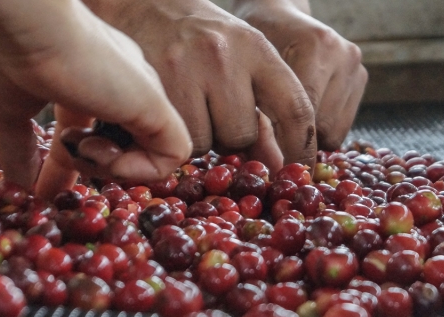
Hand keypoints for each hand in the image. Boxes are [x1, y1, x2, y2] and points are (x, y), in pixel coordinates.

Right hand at [0, 0, 191, 199]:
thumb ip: (18, 147)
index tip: (45, 189)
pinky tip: (98, 150)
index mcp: (90, 84)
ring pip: (152, 155)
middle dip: (98, 168)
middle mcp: (124, 88)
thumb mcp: (9, 110)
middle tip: (71, 157)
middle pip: (129, 146)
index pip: (97, 133)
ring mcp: (143, 96)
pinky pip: (174, 156)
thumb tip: (16, 184)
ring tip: (82, 146)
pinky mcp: (156, 106)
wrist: (23, 23)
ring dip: (112, 169)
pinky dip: (137, 170)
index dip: (78, 164)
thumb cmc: (10, 51)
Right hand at [92, 0, 316, 172]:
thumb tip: (279, 167)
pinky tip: (173, 111)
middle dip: (234, 139)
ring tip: (193, 108)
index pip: (295, 108)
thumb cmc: (201, 40)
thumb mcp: (242, 60)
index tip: (302, 172)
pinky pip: (176, 140)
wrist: (142, 4)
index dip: (301, 149)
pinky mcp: (152, 85)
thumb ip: (265, 111)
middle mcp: (222, 55)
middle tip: (218, 114)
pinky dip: (177, 137)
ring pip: (207, 143)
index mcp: (256, 47)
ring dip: (203, 139)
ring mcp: (184, 68)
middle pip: (243, 135)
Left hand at [233, 0, 367, 150]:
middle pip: (324, 126)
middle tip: (276, 140)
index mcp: (316, 46)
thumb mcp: (247, 75)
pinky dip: (323, 128)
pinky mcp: (362, 75)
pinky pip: (343, 124)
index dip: (288, 143)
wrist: (278, 15)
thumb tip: (270, 165)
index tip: (274, 164)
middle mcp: (343, 54)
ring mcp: (355, 65)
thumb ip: (259, 116)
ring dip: (311, 136)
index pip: (306, 112)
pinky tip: (305, 115)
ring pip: (336, 130)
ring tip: (289, 124)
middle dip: (298, 139)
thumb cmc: (252, 43)